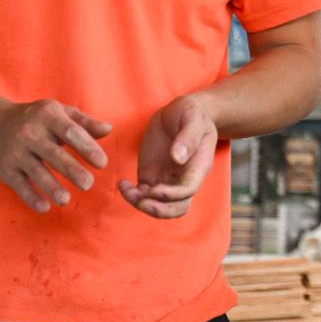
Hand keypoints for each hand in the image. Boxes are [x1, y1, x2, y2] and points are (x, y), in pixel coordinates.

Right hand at [0, 100, 112, 213]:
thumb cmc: (37, 118)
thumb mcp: (59, 112)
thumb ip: (85, 123)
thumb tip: (109, 129)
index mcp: (47, 116)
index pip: (70, 132)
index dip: (87, 147)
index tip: (102, 163)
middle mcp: (30, 133)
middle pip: (53, 154)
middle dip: (71, 170)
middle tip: (88, 184)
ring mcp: (15, 152)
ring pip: (35, 172)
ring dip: (51, 187)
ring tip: (66, 200)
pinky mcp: (5, 169)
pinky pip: (19, 185)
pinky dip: (31, 197)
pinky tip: (45, 207)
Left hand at [119, 95, 217, 219]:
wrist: (180, 111)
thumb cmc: (192, 113)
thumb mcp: (192, 118)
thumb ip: (187, 137)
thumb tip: (178, 157)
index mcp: (198, 166)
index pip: (188, 190)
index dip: (172, 195)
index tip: (156, 190)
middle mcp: (183, 178)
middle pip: (177, 207)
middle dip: (159, 210)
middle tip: (141, 201)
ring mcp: (167, 179)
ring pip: (159, 205)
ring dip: (142, 204)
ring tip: (127, 190)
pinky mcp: (151, 176)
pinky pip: (142, 194)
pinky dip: (131, 195)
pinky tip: (123, 184)